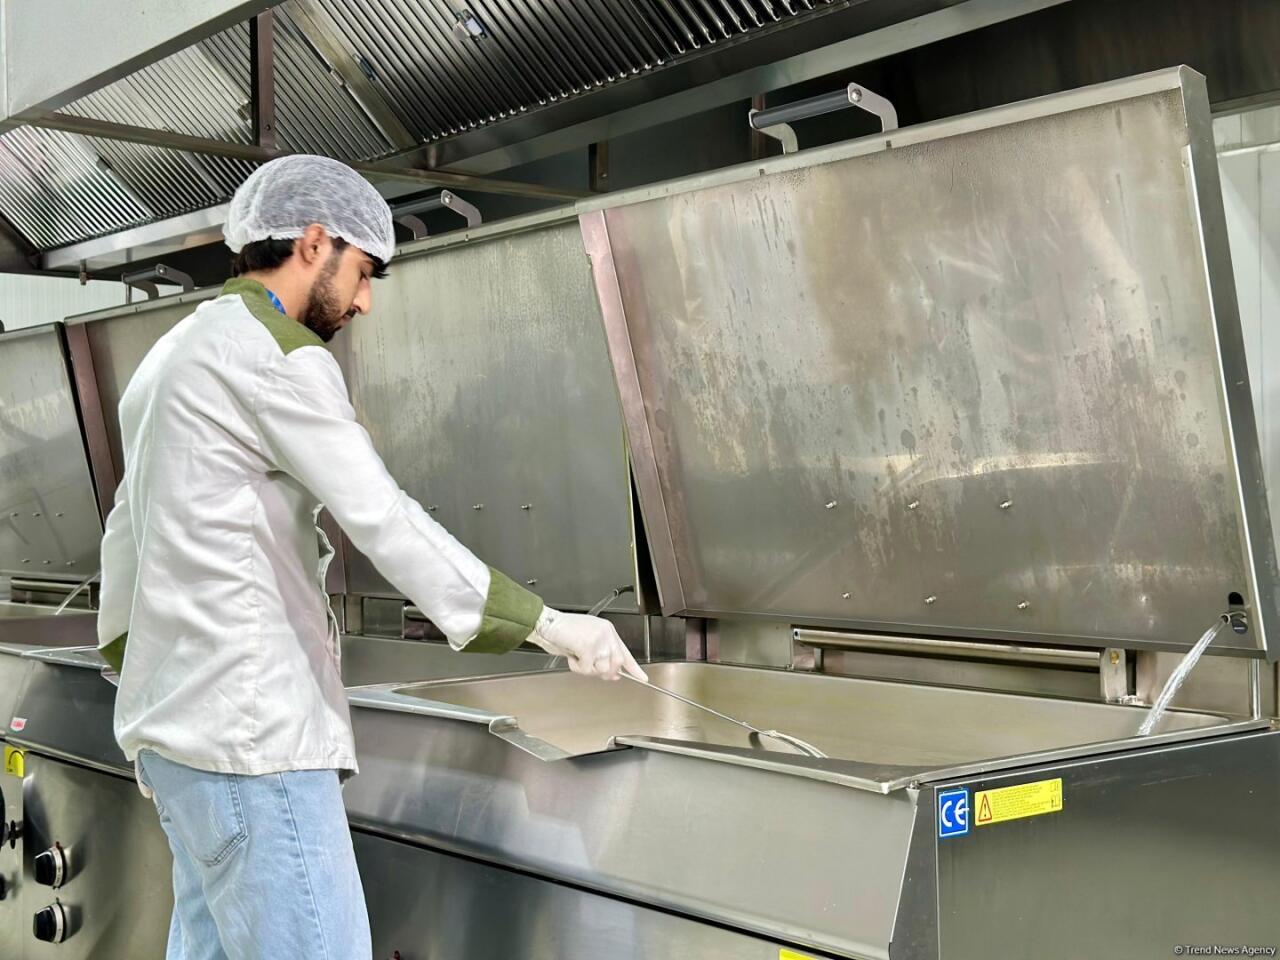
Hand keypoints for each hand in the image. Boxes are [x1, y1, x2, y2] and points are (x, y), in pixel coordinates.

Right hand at [528, 608, 648, 681]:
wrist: (546, 622)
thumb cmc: (562, 632)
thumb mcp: (586, 642)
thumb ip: (600, 656)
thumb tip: (612, 674)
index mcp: (608, 631)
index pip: (625, 653)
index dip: (634, 668)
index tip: (643, 678)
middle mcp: (607, 634)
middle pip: (616, 664)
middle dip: (604, 673)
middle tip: (590, 668)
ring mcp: (599, 639)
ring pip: (601, 668)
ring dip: (586, 669)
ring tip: (576, 657)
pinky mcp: (588, 646)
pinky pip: (586, 668)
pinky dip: (576, 666)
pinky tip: (571, 655)